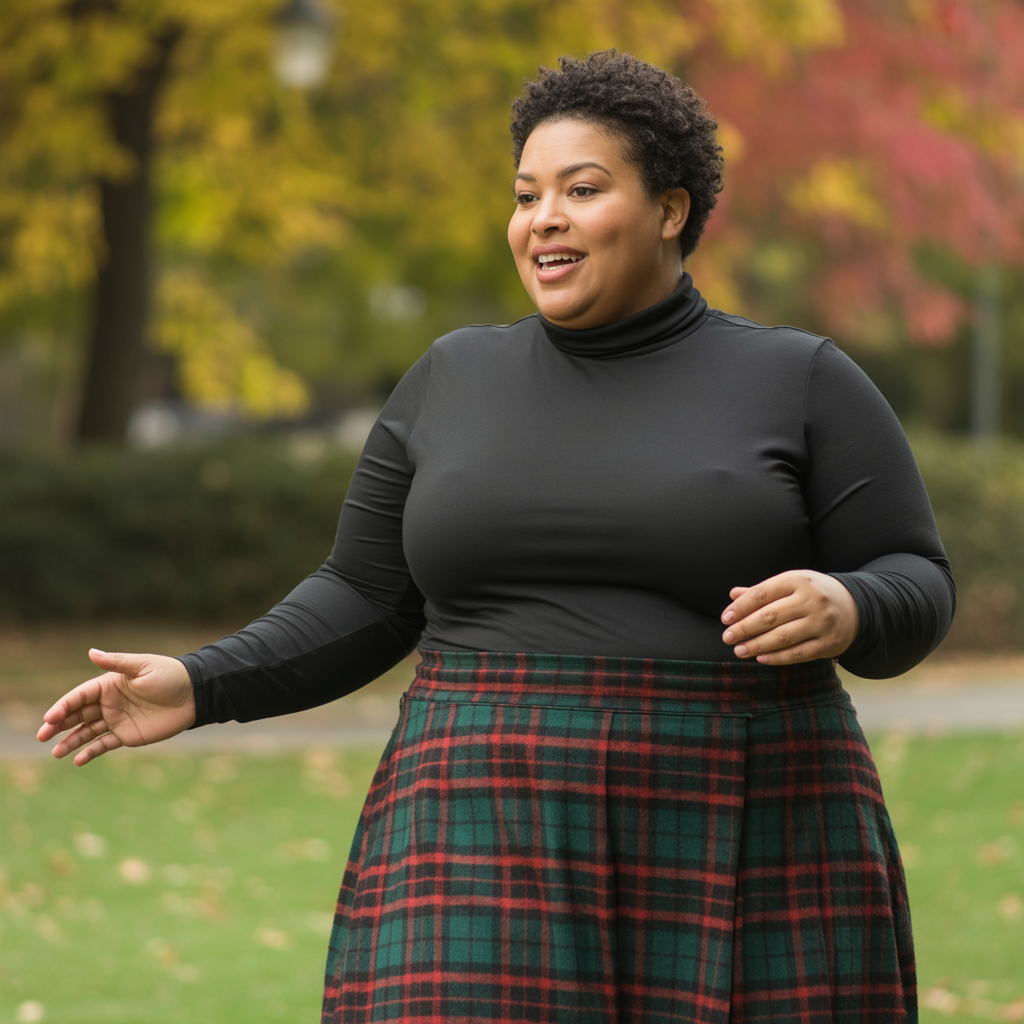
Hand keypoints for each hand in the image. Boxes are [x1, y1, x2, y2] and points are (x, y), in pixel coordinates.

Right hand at [37, 649, 195, 765]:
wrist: (194, 694)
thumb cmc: (169, 676)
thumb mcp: (143, 667)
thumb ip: (116, 663)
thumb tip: (91, 652)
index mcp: (109, 685)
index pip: (79, 697)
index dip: (63, 707)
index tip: (50, 718)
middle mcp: (109, 703)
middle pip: (77, 715)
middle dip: (58, 725)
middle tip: (42, 736)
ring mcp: (117, 720)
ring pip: (87, 732)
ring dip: (70, 741)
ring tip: (56, 753)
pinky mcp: (127, 735)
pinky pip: (104, 744)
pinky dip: (90, 752)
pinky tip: (77, 760)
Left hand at [720, 570, 858, 664]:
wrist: (855, 607)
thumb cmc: (813, 594)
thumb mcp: (791, 584)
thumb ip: (762, 591)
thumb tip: (733, 594)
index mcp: (798, 580)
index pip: (762, 593)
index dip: (741, 607)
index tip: (725, 618)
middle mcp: (811, 600)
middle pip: (770, 616)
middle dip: (744, 628)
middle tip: (727, 637)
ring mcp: (821, 622)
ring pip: (782, 637)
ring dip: (757, 645)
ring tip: (739, 650)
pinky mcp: (829, 643)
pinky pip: (798, 653)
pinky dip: (777, 657)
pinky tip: (761, 658)